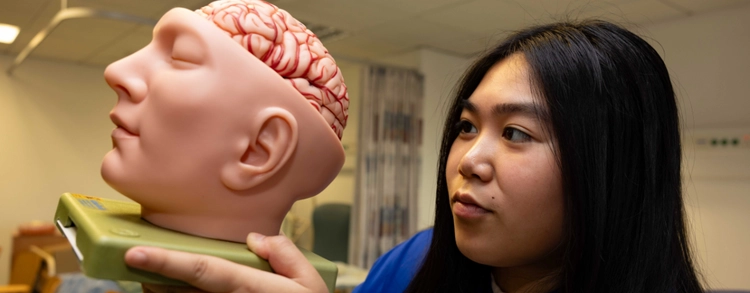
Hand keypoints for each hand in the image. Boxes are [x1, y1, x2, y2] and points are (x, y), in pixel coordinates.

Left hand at [124, 233, 327, 292]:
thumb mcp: (311, 282)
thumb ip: (285, 253)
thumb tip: (254, 239)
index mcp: (250, 288)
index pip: (203, 271)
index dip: (167, 262)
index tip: (134, 254)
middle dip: (153, 278)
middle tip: (137, 262)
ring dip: (161, 292)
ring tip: (152, 279)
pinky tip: (171, 291)